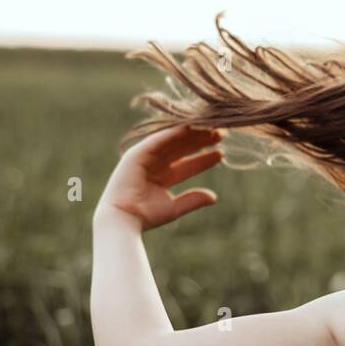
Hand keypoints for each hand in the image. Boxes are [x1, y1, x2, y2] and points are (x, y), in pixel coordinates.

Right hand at [96, 124, 225, 231]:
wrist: (124, 218)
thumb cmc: (146, 216)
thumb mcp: (175, 207)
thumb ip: (193, 200)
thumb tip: (214, 198)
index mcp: (161, 177)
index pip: (187, 164)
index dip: (203, 158)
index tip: (221, 152)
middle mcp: (153, 165)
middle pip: (181, 150)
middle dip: (200, 142)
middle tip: (220, 135)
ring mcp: (144, 158)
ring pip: (172, 142)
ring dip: (190, 134)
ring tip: (211, 129)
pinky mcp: (136, 153)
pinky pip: (158, 139)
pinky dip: (173, 133)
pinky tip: (190, 127)